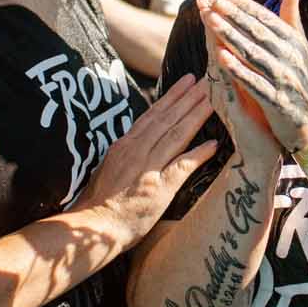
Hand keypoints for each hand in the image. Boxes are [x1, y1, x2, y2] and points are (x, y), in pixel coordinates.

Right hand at [78, 73, 218, 250]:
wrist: (93, 226)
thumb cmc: (97, 204)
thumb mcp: (107, 168)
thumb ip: (124, 154)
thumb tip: (138, 142)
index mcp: (125, 145)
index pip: (152, 114)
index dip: (172, 96)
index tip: (187, 81)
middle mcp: (137, 151)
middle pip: (168, 118)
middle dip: (189, 97)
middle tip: (209, 79)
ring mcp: (148, 168)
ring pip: (176, 134)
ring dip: (196, 115)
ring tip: (214, 99)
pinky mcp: (159, 188)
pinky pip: (182, 166)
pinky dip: (198, 153)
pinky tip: (214, 144)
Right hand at [198, 0, 283, 175]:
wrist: (261, 151)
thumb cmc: (259, 115)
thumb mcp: (256, 81)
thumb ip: (252, 59)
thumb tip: (254, 34)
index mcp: (228, 75)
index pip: (221, 41)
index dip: (219, 19)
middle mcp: (221, 84)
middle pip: (214, 47)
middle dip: (210, 23)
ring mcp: (224, 96)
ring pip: (216, 62)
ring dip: (212, 39)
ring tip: (209, 16)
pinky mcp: (231, 110)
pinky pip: (225, 86)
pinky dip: (224, 69)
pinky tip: (221, 54)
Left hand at [200, 0, 307, 153]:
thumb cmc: (306, 85)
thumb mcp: (302, 50)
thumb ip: (292, 21)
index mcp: (296, 44)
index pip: (268, 20)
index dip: (246, 6)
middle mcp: (291, 58)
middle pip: (258, 33)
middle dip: (234, 16)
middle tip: (214, 1)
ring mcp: (284, 80)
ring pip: (253, 54)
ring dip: (230, 36)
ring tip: (211, 21)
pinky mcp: (277, 101)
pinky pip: (254, 82)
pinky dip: (237, 69)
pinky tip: (220, 57)